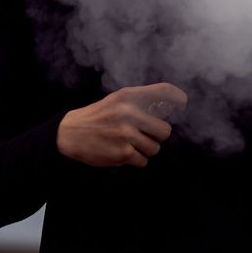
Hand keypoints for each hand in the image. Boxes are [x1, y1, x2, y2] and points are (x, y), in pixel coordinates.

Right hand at [56, 82, 187, 167]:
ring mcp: (126, 133)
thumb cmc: (97, 117)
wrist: (70, 133)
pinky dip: (135, 160)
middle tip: (143, 135)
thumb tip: (171, 106)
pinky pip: (143, 161)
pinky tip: (121, 152)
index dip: (178, 98)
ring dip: (144, 150)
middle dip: (156, 136)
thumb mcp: (117, 101)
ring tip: (128, 144)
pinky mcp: (123, 152)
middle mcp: (129, 112)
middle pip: (165, 130)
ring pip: (155, 148)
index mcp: (128, 96)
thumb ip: (141, 102)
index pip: (164, 92)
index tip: (181, 104)